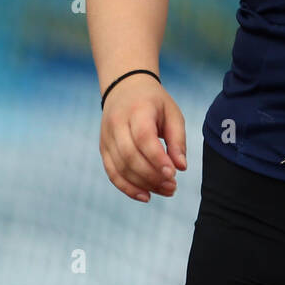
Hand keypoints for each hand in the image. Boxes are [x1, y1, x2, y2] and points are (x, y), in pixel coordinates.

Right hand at [99, 78, 186, 201]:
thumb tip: (181, 167)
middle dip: (152, 176)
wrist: (124, 88)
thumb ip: (177, 140)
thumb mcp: (172, 113)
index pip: (143, 138)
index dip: (157, 159)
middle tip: (173, 186)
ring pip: (120, 167)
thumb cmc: (154, 103)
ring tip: (166, 191)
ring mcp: (106, 137)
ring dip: (143, 184)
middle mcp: (117, 123)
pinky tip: (146, 196)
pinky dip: (127, 188)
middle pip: (130, 156)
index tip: (174, 174)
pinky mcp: (103, 149)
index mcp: (136, 110)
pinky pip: (112, 173)